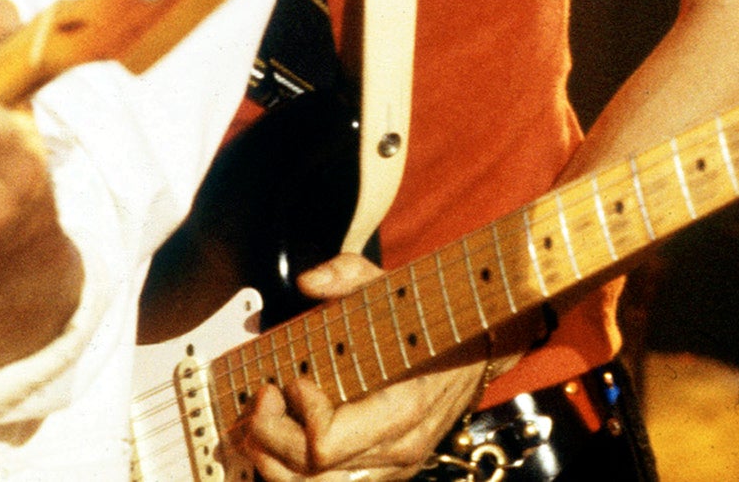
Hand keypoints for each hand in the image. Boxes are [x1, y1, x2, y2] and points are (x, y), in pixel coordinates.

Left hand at [234, 254, 487, 481]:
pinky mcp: (385, 471)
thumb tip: (309, 282)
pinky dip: (295, 472)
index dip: (299, 413)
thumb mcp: (393, 288)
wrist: (476, 353)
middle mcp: (397, 447)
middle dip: (270, 436)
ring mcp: (392, 465)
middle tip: (264, 397)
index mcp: (401, 407)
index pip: (326, 442)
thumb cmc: (431, 322)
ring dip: (274, 461)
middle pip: (311, 471)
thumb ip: (349, 276)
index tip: (294, 379)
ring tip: (262, 424)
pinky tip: (282, 442)